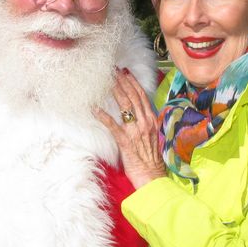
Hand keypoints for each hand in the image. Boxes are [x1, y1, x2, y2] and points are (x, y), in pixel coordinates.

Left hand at [94, 68, 165, 189]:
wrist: (152, 176)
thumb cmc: (150, 158)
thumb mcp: (151, 136)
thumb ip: (145, 123)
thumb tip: (136, 112)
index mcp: (151, 120)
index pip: (142, 97)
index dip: (133, 83)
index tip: (126, 73)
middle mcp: (145, 123)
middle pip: (133, 97)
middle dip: (123, 82)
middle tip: (114, 71)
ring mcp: (136, 132)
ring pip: (125, 106)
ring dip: (116, 92)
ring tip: (107, 81)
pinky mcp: (126, 142)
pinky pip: (113, 126)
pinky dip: (104, 116)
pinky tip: (95, 108)